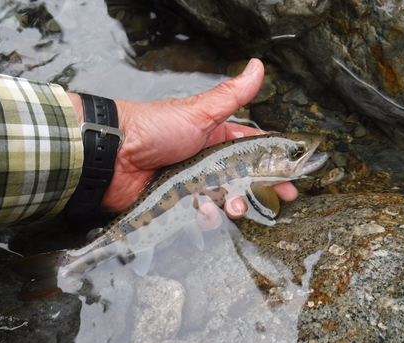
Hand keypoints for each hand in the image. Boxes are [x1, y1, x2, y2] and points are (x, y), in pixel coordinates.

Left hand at [68, 59, 297, 220]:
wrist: (113, 154)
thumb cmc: (154, 128)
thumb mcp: (198, 112)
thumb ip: (231, 96)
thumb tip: (258, 66)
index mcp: (213, 135)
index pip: (250, 147)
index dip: (271, 159)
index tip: (290, 172)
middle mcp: (204, 158)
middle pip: (241, 176)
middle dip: (259, 188)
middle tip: (279, 198)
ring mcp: (190, 180)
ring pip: (223, 196)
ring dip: (235, 204)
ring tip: (237, 208)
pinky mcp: (176, 200)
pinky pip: (198, 211)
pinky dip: (206, 215)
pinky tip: (207, 212)